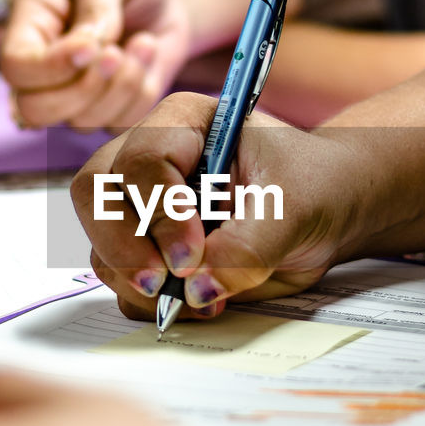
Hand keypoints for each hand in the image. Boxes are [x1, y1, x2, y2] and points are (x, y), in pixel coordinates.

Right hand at [0, 0, 191, 131]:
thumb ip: (94, 6)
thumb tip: (86, 49)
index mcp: (29, 25)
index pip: (15, 68)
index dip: (51, 67)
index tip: (91, 45)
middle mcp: (44, 69)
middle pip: (36, 111)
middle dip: (84, 89)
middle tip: (116, 53)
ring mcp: (74, 95)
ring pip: (82, 122)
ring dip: (123, 85)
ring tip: (144, 41)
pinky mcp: (109, 110)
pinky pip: (120, 124)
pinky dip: (143, 92)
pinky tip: (148, 55)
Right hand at [71, 92, 370, 319]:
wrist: (328, 209)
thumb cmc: (313, 186)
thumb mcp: (295, 208)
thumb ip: (249, 245)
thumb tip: (198, 288)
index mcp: (183, 123)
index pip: (143, 159)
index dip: (160, 210)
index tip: (192, 255)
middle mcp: (149, 160)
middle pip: (96, 196)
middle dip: (124, 247)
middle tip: (165, 285)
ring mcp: (140, 206)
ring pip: (102, 245)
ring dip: (139, 283)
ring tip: (203, 298)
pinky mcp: (146, 250)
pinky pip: (122, 281)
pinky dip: (150, 302)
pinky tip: (200, 302)